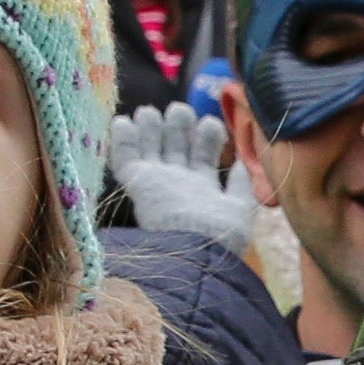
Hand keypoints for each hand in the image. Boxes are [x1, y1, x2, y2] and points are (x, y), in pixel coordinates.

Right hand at [107, 102, 257, 244]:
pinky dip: (121, 140)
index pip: (202, 154)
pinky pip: (124, 159)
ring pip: (149, 147)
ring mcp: (156, 183)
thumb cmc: (221, 236)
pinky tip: (123, 121)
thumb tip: (242, 164)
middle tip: (180, 110)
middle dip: (178, 124)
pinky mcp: (137, 185)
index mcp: (201, 189)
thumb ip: (241, 184)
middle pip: (174, 145)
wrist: (194, 254)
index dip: (206, 135)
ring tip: (153, 111)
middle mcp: (177, 183)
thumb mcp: (240, 208)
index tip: (210, 123)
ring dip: (150, 127)